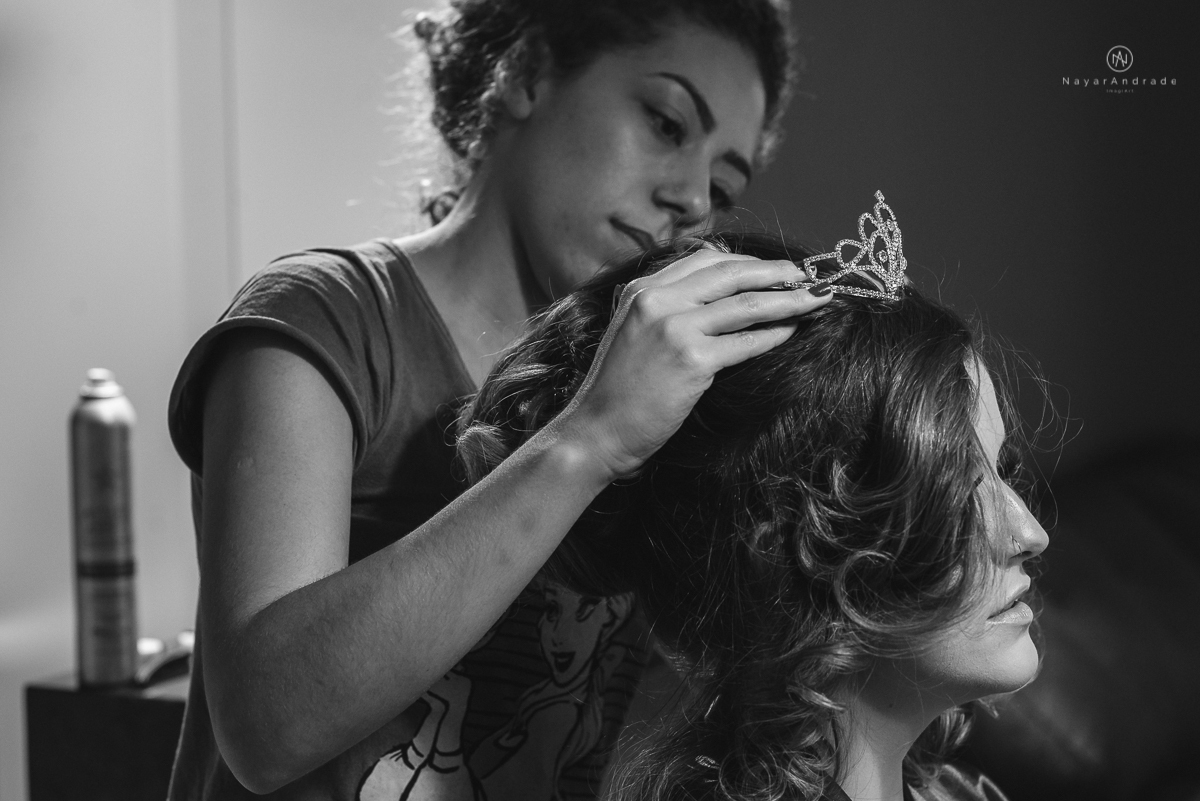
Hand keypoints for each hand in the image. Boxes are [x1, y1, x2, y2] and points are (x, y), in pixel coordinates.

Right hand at [556, 249, 830, 479]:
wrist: (595, 431)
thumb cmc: (617, 391)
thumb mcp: (633, 333)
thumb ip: (664, 309)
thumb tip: (716, 294)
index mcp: (642, 290)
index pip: (705, 260)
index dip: (746, 261)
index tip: (773, 269)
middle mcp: (657, 300)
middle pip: (731, 272)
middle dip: (776, 272)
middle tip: (806, 277)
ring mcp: (674, 328)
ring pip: (746, 303)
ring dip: (788, 300)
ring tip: (816, 300)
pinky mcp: (691, 359)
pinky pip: (746, 341)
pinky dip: (775, 334)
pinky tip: (793, 331)